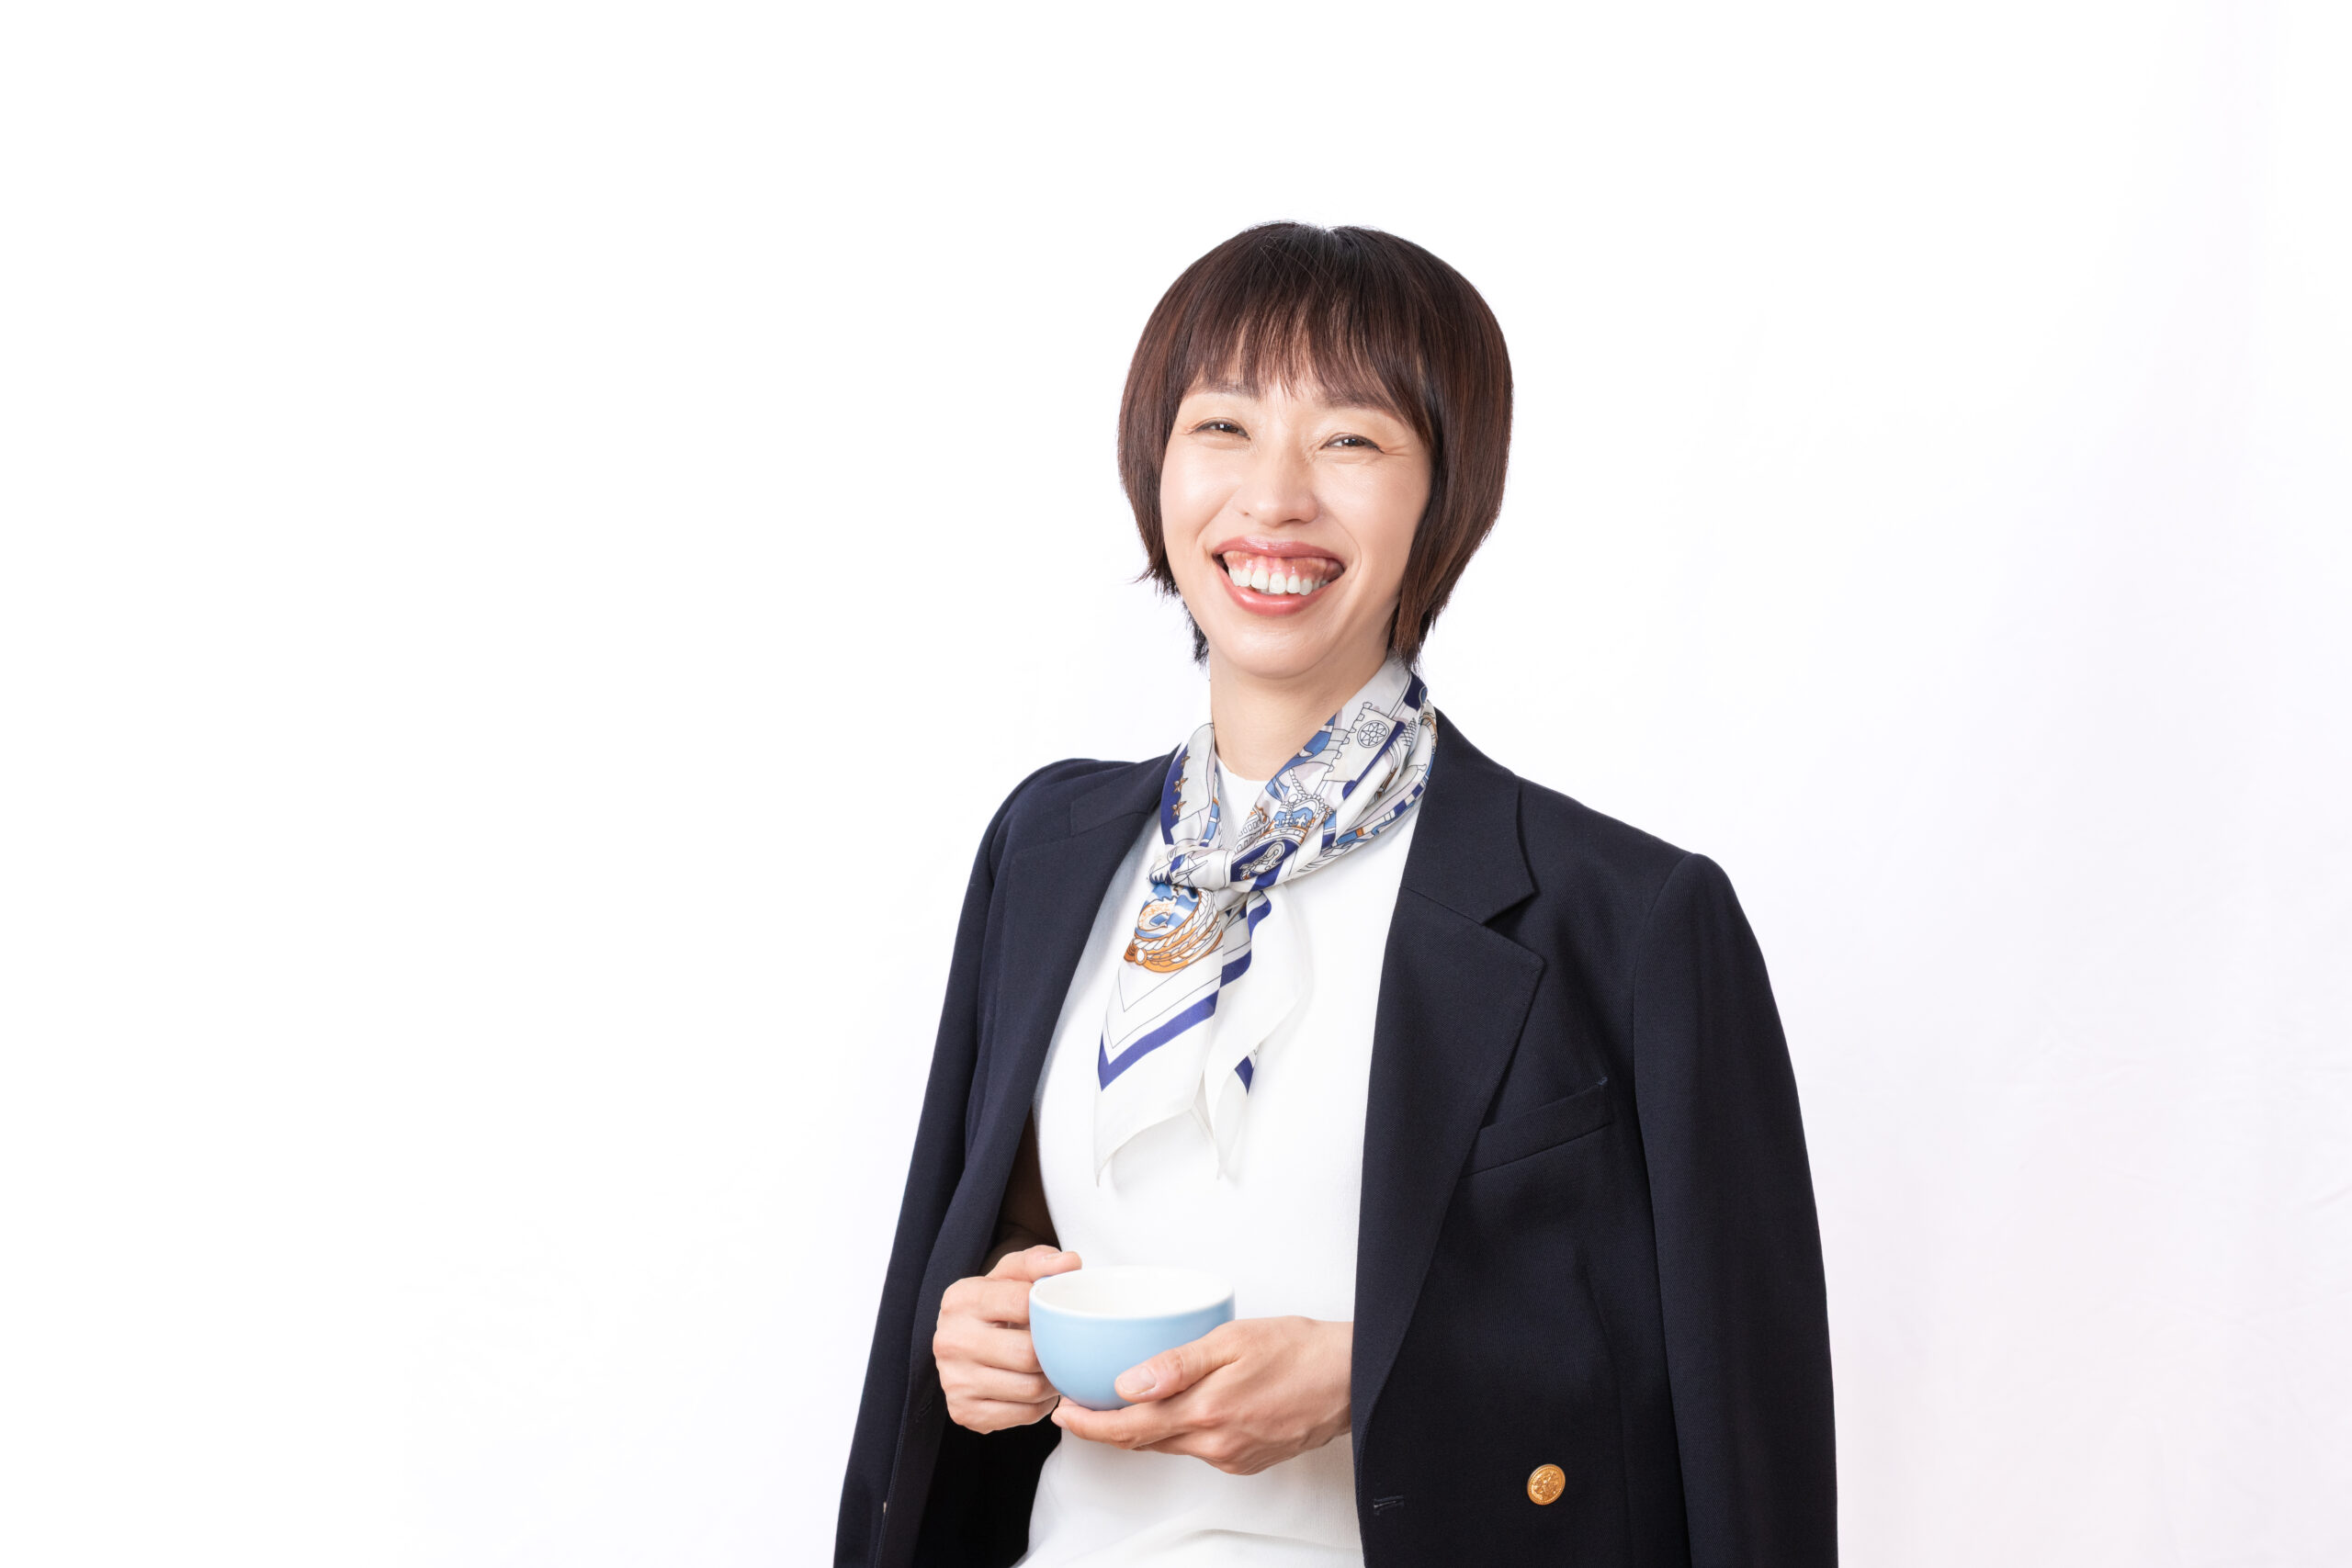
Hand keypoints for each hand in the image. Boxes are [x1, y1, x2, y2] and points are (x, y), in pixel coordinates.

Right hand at [934, 1245, 1080, 1432]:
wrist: (963, 1343)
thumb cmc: (996, 1304)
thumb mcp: (1012, 1275)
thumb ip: (1040, 1262)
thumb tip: (1070, 1263)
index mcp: (961, 1299)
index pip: (1023, 1303)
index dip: (1050, 1311)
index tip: (1056, 1314)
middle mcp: (949, 1340)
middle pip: (1029, 1354)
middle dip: (1054, 1353)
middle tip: (1062, 1348)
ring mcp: (953, 1380)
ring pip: (1030, 1389)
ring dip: (1052, 1381)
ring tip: (1052, 1368)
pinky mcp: (963, 1412)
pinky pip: (1023, 1415)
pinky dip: (1040, 1405)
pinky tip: (1035, 1388)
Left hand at [1051, 1317, 1351, 1474]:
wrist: (1349, 1378)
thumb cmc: (1298, 1350)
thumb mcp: (1232, 1340)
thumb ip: (1176, 1364)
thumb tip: (1125, 1384)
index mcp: (1206, 1412)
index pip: (1129, 1428)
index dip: (1090, 1425)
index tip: (1063, 1413)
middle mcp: (1216, 1443)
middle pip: (1144, 1441)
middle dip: (1107, 1427)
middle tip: (1080, 1407)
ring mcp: (1231, 1456)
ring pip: (1169, 1445)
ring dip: (1140, 1429)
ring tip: (1119, 1403)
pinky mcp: (1245, 1459)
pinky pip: (1197, 1448)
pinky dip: (1176, 1431)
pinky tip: (1177, 1408)